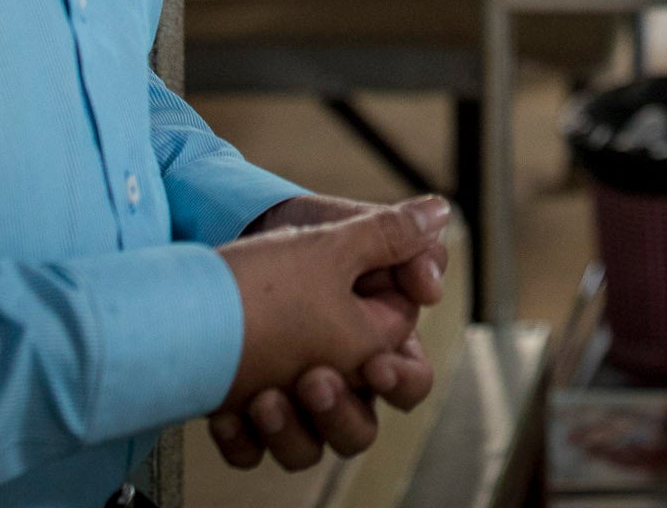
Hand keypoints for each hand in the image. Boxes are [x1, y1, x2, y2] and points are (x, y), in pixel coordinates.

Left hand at [212, 195, 448, 468]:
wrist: (233, 247)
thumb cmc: (296, 243)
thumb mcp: (342, 234)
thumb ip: (395, 236)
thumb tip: (440, 214)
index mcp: (377, 346)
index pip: (411, 382)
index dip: (400, 378)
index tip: (375, 364)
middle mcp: (338, 384)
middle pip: (359, 432)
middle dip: (340, 413)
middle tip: (313, 379)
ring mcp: (291, 404)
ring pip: (306, 452)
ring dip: (290, 431)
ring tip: (265, 398)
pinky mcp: (245, 414)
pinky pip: (248, 450)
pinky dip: (238, 437)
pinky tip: (226, 411)